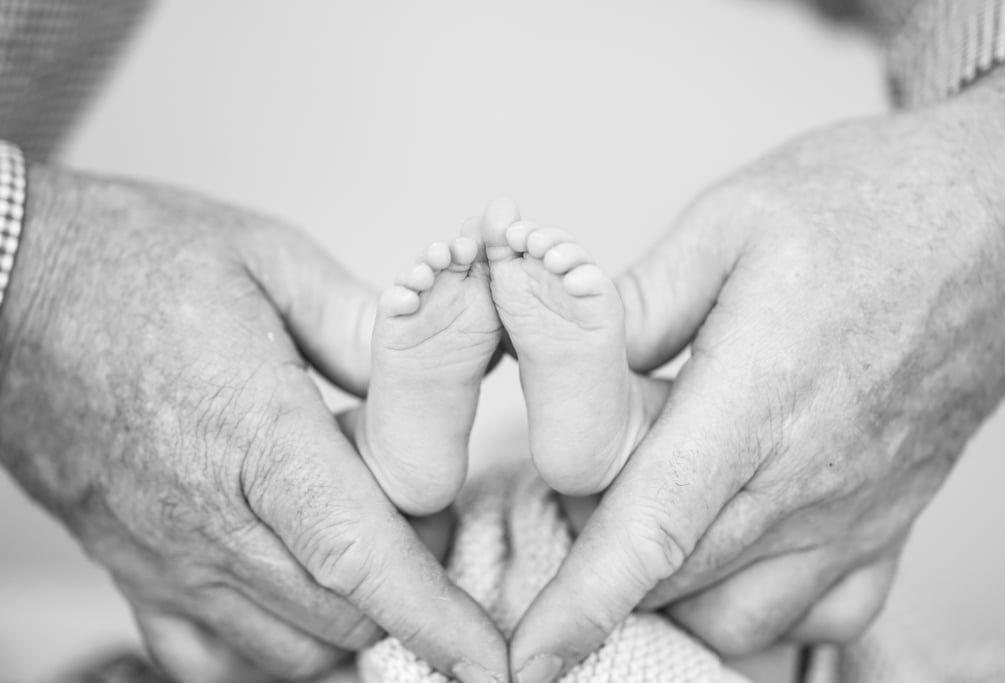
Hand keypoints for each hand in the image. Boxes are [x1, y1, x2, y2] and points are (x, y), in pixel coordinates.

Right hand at [0, 168, 506, 681]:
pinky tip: (301, 614)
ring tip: (380, 565)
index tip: (487, 656)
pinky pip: (203, 658)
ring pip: (283, 648)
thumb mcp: (270, 260)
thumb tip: (443, 369)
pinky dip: (270, 655)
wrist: (6, 282)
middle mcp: (204, 514)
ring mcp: (162, 554)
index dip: (434, 615)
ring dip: (351, 629)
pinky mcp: (129, 567)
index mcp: (251, 431)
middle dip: (413, 601)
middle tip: (439, 537)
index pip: (358, 552)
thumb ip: (365, 327)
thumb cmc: (133, 260)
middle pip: (338, 613)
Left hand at [508, 62, 1004, 678]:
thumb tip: (563, 361)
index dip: (582, 602)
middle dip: (599, 566)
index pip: (653, 527)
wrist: (1000, 218)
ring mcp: (858, 511)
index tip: (530, 655)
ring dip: (671, 593)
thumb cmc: (869, 206)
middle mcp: (810, 475)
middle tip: (576, 495)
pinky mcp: (891, 520)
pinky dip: (758, 608)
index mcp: (759, 394)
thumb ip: (637, 304)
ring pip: (741, 616)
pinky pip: (821, 616)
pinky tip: (731, 552)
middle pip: (675, 578)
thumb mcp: (728, 222)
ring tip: (646, 521)